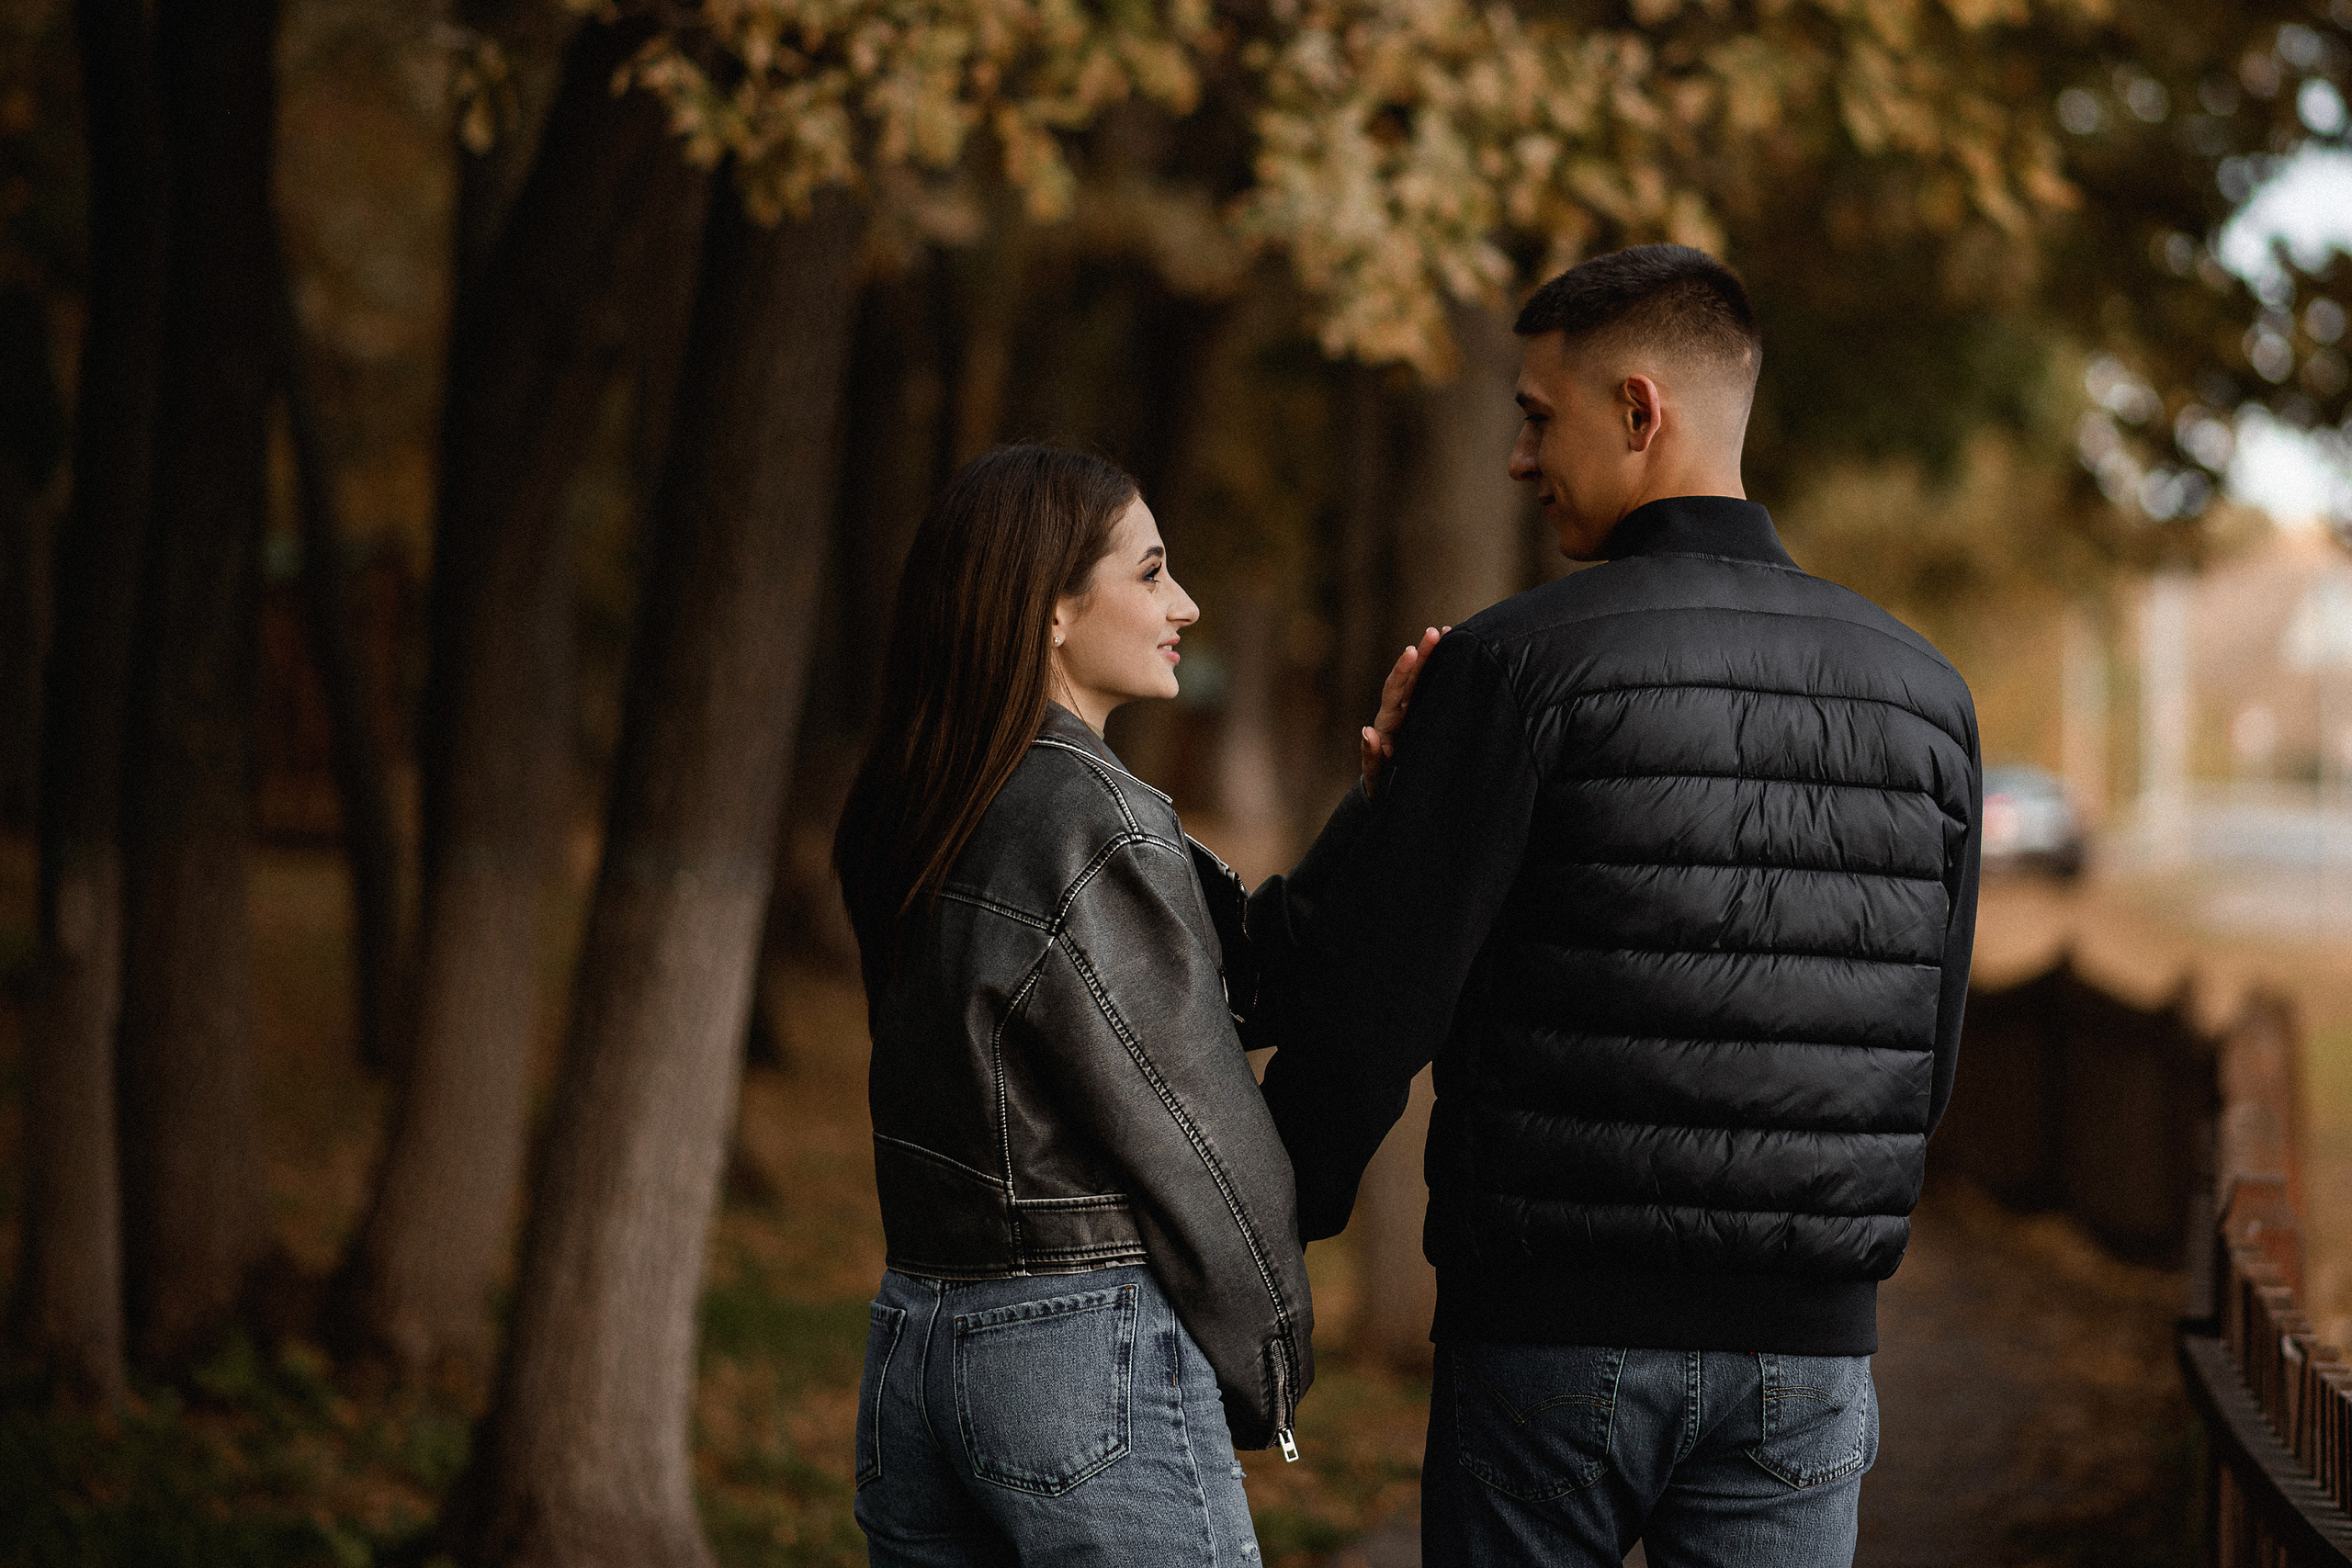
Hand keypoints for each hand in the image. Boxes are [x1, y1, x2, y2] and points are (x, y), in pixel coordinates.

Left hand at [1361, 626, 1445, 798]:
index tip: (1411, 651)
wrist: (1390, 790)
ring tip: (1447, 632)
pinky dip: (1442, 671)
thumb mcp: (1376, 773)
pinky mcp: (1425, 714)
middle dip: (1423, 653)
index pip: (1394, 690)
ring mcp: (1412, 710)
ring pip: (1423, 679)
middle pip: (1410, 677)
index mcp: (1388, 721)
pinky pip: (1433, 688)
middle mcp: (1399, 710)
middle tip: (1436, 632)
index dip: (1403, 671)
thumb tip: (1367, 731)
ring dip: (1433, 656)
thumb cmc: (1382, 783)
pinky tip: (1455, 653)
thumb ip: (1371, 754)